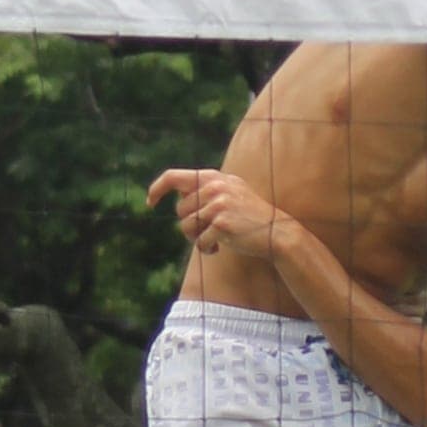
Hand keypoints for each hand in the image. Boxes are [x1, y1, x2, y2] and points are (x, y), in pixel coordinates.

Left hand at [147, 166, 285, 262]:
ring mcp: (219, 204)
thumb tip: (177, 195)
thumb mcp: (230, 193)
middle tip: (206, 232)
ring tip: (215, 240)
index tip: (150, 202)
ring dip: (197, 238)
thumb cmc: (249, 217)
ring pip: (186, 226)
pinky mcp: (221, 223)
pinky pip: (199, 241)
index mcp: (214, 177)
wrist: (276, 232)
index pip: (174, 176)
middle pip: (180, 210)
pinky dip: (206, 249)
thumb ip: (206, 189)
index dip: (157, 188)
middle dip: (189, 225)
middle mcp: (215, 186)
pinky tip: (220, 249)